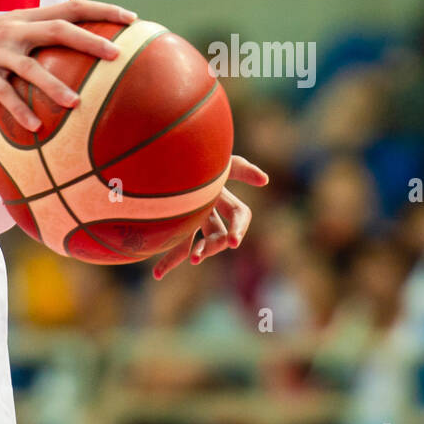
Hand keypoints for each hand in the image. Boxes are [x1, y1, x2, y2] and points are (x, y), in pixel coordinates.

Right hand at [0, 0, 138, 129]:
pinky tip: (36, 127)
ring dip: (55, 85)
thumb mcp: (8, 36)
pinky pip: (3, 93)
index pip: (71, 6)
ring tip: (77, 104)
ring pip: (32, 65)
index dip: (102, 9)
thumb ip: (37, 41)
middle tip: (117, 55)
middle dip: (90, 39)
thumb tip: (76, 56)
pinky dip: (19, 110)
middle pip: (59, 28)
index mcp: (26, 17)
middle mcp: (14, 27)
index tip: (132, 19)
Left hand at [152, 154, 268, 280]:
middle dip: (214, 245)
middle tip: (199, 255)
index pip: (240, 214)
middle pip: (219, 233)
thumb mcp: (216, 158)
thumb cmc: (191, 149)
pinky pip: (174, 244)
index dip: (240, 227)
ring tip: (190, 261)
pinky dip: (168, 260)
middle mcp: (207, 205)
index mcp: (220, 191)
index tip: (233, 242)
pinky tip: (158, 274)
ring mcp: (189, 213)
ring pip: (197, 243)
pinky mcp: (171, 221)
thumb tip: (265, 180)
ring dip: (196, 253)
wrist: (158, 150)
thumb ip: (240, 168)